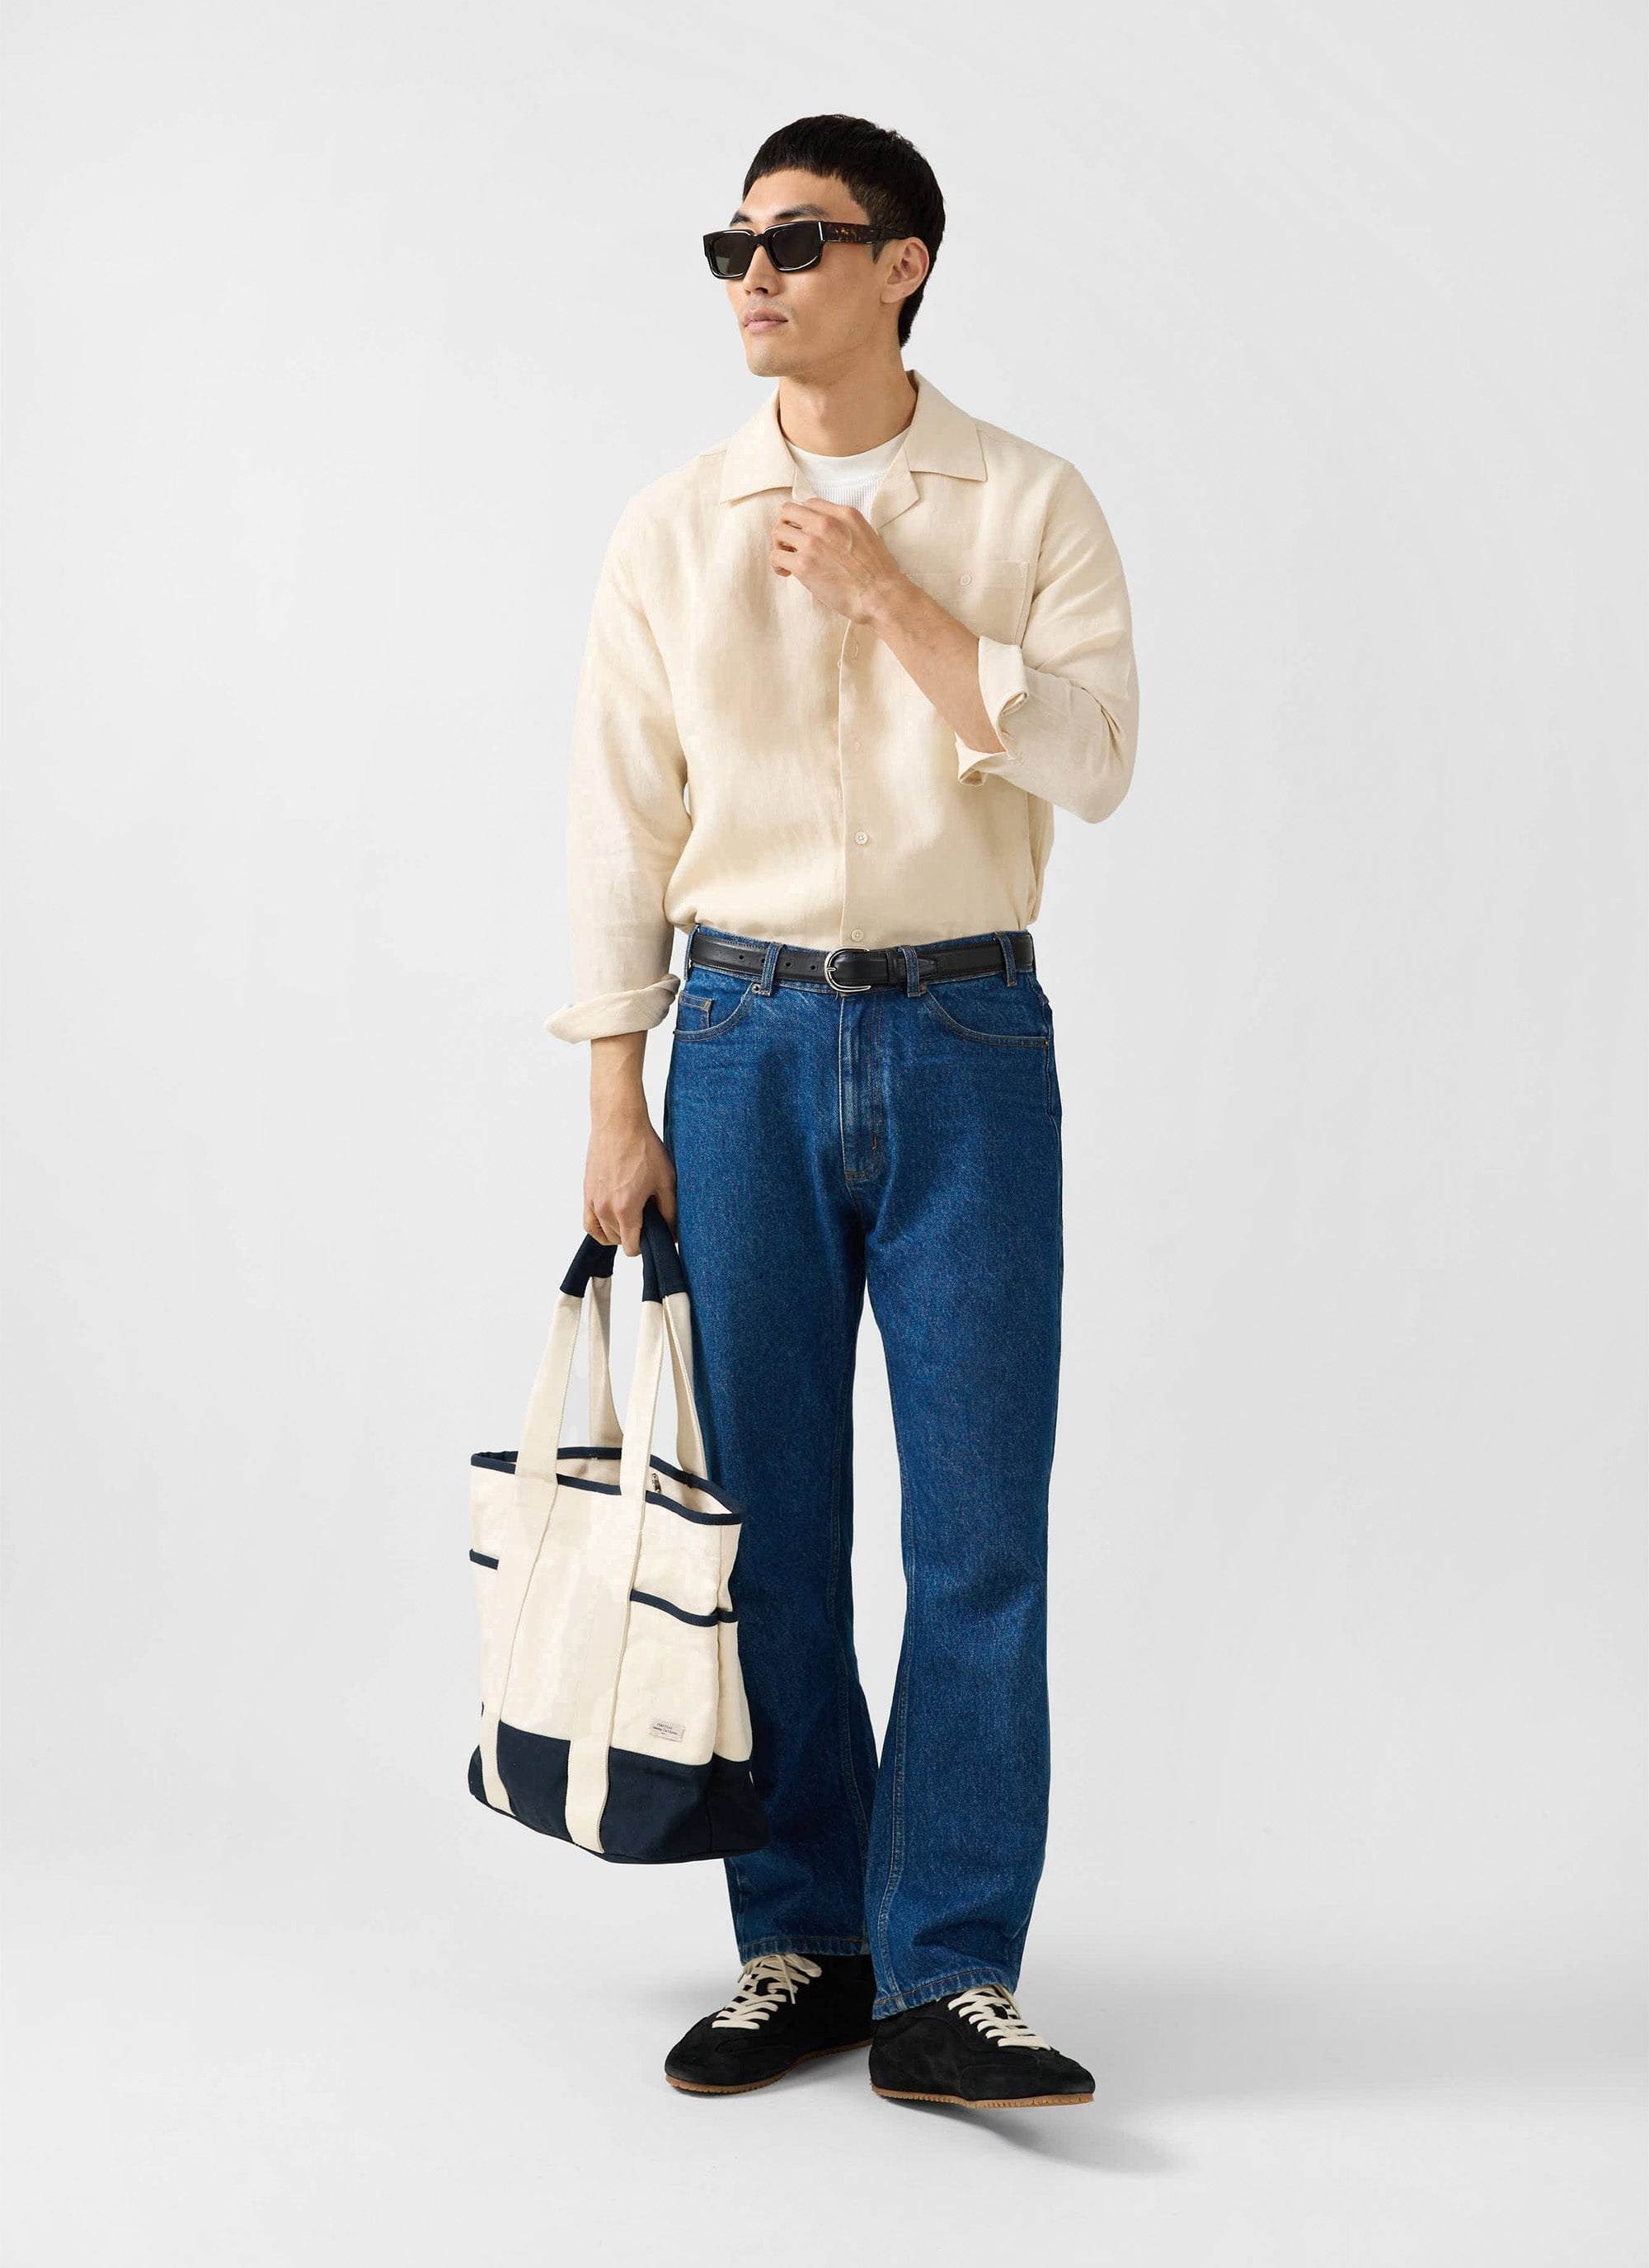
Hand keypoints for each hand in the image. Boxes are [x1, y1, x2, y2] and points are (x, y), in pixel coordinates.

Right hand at [585, 1034, 675, 1251]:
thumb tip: (673, 1236)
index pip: (631, 1247)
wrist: (619, 1123)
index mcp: (625, 1209)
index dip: (646, 1245)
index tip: (655, 1234)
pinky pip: (588, 1223)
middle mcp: (604, 1209)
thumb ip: (670, 1212)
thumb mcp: (666, 1181)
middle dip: (634, 1235)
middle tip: (648, 1216)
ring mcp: (592, 1201)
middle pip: (618, 1241)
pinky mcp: (586, 1192)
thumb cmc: (644, 1148)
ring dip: (617, 1232)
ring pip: (603, 1234)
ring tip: (633, 1215)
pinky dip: (600, 1227)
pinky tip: (612, 1219)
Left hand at [770, 499, 903, 622]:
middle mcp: (825, 523)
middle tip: (791, 543)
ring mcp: (812, 542)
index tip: (806, 533)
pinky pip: (775, 555)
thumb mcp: (865, 534)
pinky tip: (787, 572)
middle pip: (788, 511)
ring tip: (789, 559)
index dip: (804, 519)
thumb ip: (844, 527)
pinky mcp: (803, 564)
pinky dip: (777, 564)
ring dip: (780, 544)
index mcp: (843, 513)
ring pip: (778, 531)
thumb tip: (825, 534)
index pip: (810, 504)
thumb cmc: (877, 572)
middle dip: (787, 526)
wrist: (880, 595)